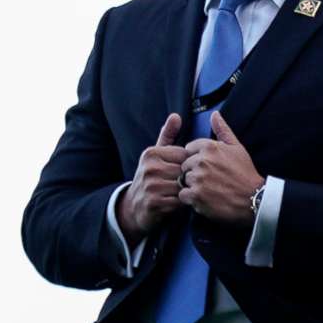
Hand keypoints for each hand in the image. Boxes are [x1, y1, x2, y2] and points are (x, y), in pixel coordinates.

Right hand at [115, 114, 188, 241]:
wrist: (133, 207)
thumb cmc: (150, 177)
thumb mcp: (155, 155)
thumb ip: (167, 135)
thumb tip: (176, 116)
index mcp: (151, 153)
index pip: (184, 154)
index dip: (188, 164)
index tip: (184, 170)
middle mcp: (149, 168)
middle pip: (184, 170)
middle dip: (189, 178)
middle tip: (187, 184)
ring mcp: (151, 186)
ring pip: (183, 186)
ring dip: (187, 191)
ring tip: (183, 192)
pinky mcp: (154, 203)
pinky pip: (179, 201)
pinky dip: (182, 203)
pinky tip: (178, 202)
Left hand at [179, 112, 262, 225]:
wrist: (254, 199)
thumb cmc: (245, 174)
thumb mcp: (237, 148)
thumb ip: (222, 130)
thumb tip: (215, 114)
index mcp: (209, 147)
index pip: (188, 150)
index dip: (197, 159)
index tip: (209, 167)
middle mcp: (202, 160)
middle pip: (185, 166)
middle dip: (194, 173)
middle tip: (210, 181)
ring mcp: (198, 178)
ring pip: (183, 180)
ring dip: (192, 186)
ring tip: (209, 190)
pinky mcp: (196, 195)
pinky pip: (183, 195)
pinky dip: (191, 199)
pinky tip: (205, 199)